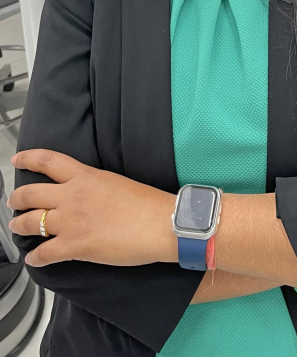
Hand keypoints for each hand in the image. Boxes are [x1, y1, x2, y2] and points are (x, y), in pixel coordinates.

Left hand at [7, 150, 177, 267]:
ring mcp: (71, 221)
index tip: (18, 158)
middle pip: (31, 193)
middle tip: (13, 202)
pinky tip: (33, 260)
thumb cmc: (146, 204)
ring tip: (17, 228)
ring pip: (30, 223)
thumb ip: (94, 185)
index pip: (49, 161)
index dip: (29, 158)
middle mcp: (72, 196)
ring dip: (19, 226)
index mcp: (85, 176)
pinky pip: (44, 253)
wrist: (160, 223)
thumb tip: (87, 192)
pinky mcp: (74, 245)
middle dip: (16, 199)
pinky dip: (35, 258)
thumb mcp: (115, 182)